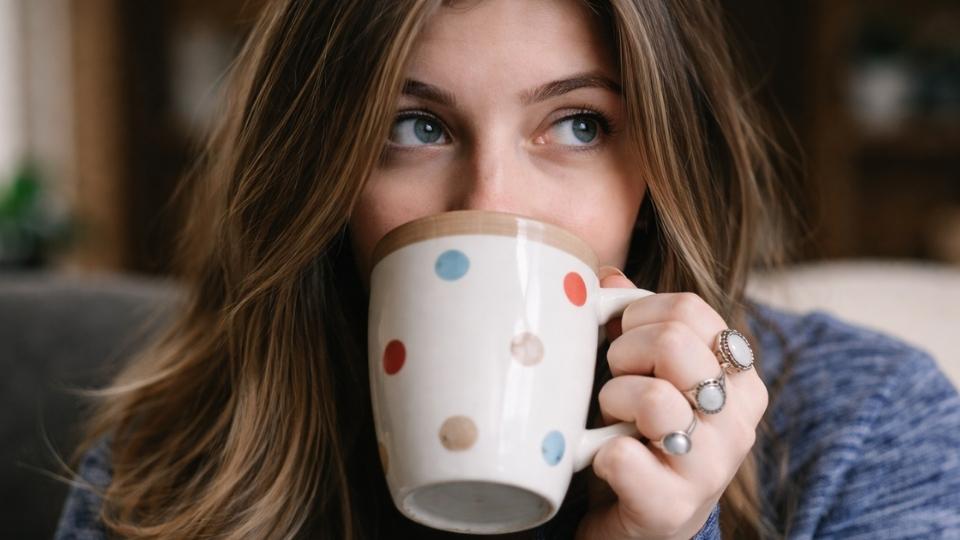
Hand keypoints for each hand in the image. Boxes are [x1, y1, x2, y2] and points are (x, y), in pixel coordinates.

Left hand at [575, 267, 768, 539]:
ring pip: (651, 398)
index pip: (687, 308)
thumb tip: (607, 277)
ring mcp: (712, 467)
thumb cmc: (641, 435)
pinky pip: (623, 458)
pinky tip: (603, 460)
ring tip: (611, 422)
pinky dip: (598, 454)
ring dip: (612, 403)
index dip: (636, 316)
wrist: (639, 521)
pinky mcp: (673, 508)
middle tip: (615, 383)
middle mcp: (739, 420)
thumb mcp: (644, 371)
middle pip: (673, 342)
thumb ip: (634, 322)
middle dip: (623, 355)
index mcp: (740, 377)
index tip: (621, 342)